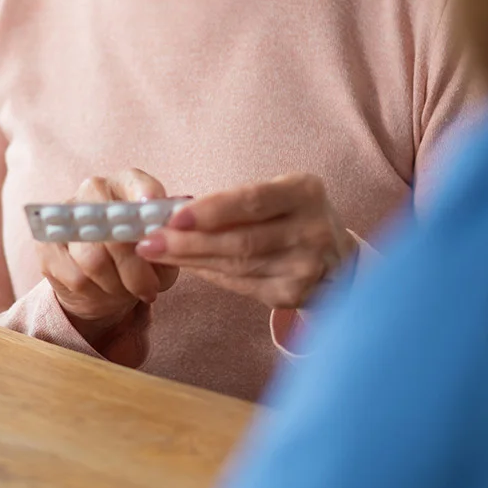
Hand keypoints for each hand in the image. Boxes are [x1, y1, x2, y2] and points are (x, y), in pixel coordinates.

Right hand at [38, 169, 179, 355]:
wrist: (102, 285)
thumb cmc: (138, 261)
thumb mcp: (162, 254)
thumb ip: (167, 245)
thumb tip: (164, 241)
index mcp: (125, 184)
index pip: (135, 182)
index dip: (146, 195)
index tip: (154, 212)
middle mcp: (93, 191)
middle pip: (112, 228)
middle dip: (134, 267)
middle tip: (148, 289)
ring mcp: (65, 216)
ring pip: (93, 259)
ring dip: (116, 285)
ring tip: (127, 291)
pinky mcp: (46, 246)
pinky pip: (77, 277)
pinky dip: (96, 293)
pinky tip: (104, 292)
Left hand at [135, 173, 353, 309]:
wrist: (338, 257)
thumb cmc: (292, 216)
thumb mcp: (276, 195)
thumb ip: (234, 202)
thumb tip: (173, 213)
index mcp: (305, 192)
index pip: (252, 201)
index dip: (211, 210)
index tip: (173, 217)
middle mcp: (312, 229)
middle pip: (241, 240)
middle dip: (188, 242)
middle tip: (149, 241)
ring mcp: (307, 266)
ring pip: (238, 266)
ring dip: (192, 260)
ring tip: (158, 253)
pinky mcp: (296, 294)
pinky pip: (243, 285)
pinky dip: (212, 275)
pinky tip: (189, 266)